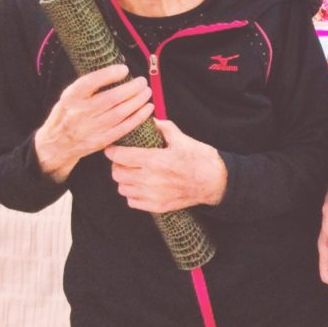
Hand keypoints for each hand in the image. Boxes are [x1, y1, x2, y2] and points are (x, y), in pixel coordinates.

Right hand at [35, 64, 153, 181]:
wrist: (56, 145)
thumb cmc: (68, 114)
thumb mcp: (70, 96)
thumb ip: (89, 85)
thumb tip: (118, 70)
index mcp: (71, 98)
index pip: (90, 83)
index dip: (109, 75)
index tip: (124, 69)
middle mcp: (79, 113)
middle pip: (110, 99)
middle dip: (131, 88)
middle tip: (142, 81)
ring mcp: (90, 129)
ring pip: (120, 113)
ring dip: (138, 101)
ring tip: (147, 92)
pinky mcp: (100, 141)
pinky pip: (124, 128)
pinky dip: (138, 117)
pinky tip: (148, 108)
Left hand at [105, 118, 225, 212]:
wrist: (215, 182)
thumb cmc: (200, 159)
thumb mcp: (183, 140)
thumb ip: (164, 128)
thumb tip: (151, 119)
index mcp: (155, 160)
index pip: (121, 157)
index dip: (112, 151)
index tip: (112, 148)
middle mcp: (150, 180)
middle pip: (118, 173)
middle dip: (117, 164)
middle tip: (124, 159)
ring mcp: (153, 195)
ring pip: (122, 188)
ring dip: (124, 179)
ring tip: (132, 172)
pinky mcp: (157, 206)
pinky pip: (132, 201)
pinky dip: (132, 193)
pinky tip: (140, 185)